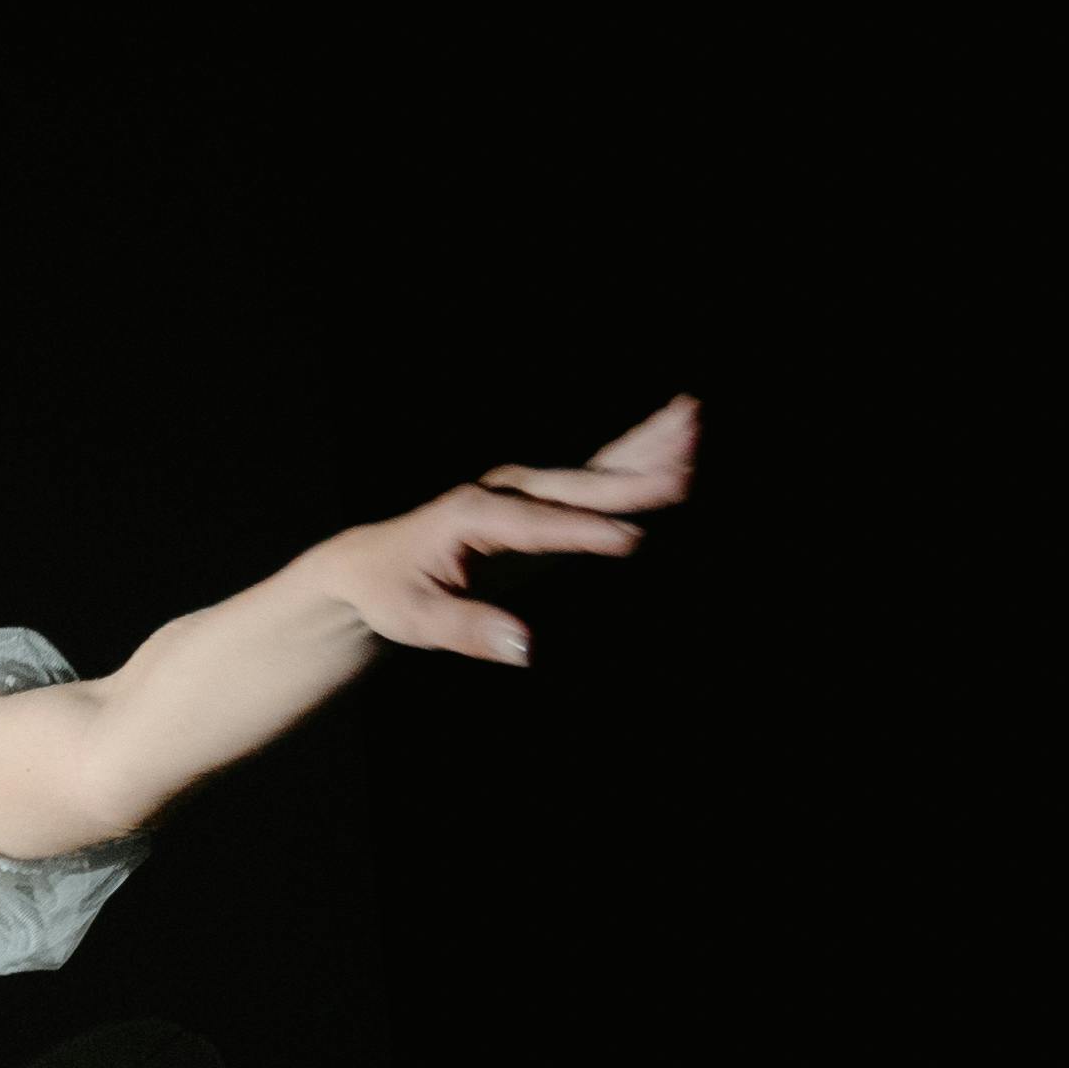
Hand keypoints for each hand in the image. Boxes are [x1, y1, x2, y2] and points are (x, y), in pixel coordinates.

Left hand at [304, 395, 699, 664]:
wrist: (372, 564)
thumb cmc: (393, 594)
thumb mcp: (417, 620)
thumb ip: (469, 631)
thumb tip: (524, 647)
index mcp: (473, 516)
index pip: (538, 527)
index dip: (583, 534)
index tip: (630, 539)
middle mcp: (504, 490)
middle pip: (577, 485)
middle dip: (632, 479)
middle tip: (687, 470)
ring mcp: (525, 487)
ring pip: (595, 467)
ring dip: (648, 446)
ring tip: (696, 420)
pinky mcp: (542, 496)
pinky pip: (597, 471)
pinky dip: (639, 449)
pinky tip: (679, 425)